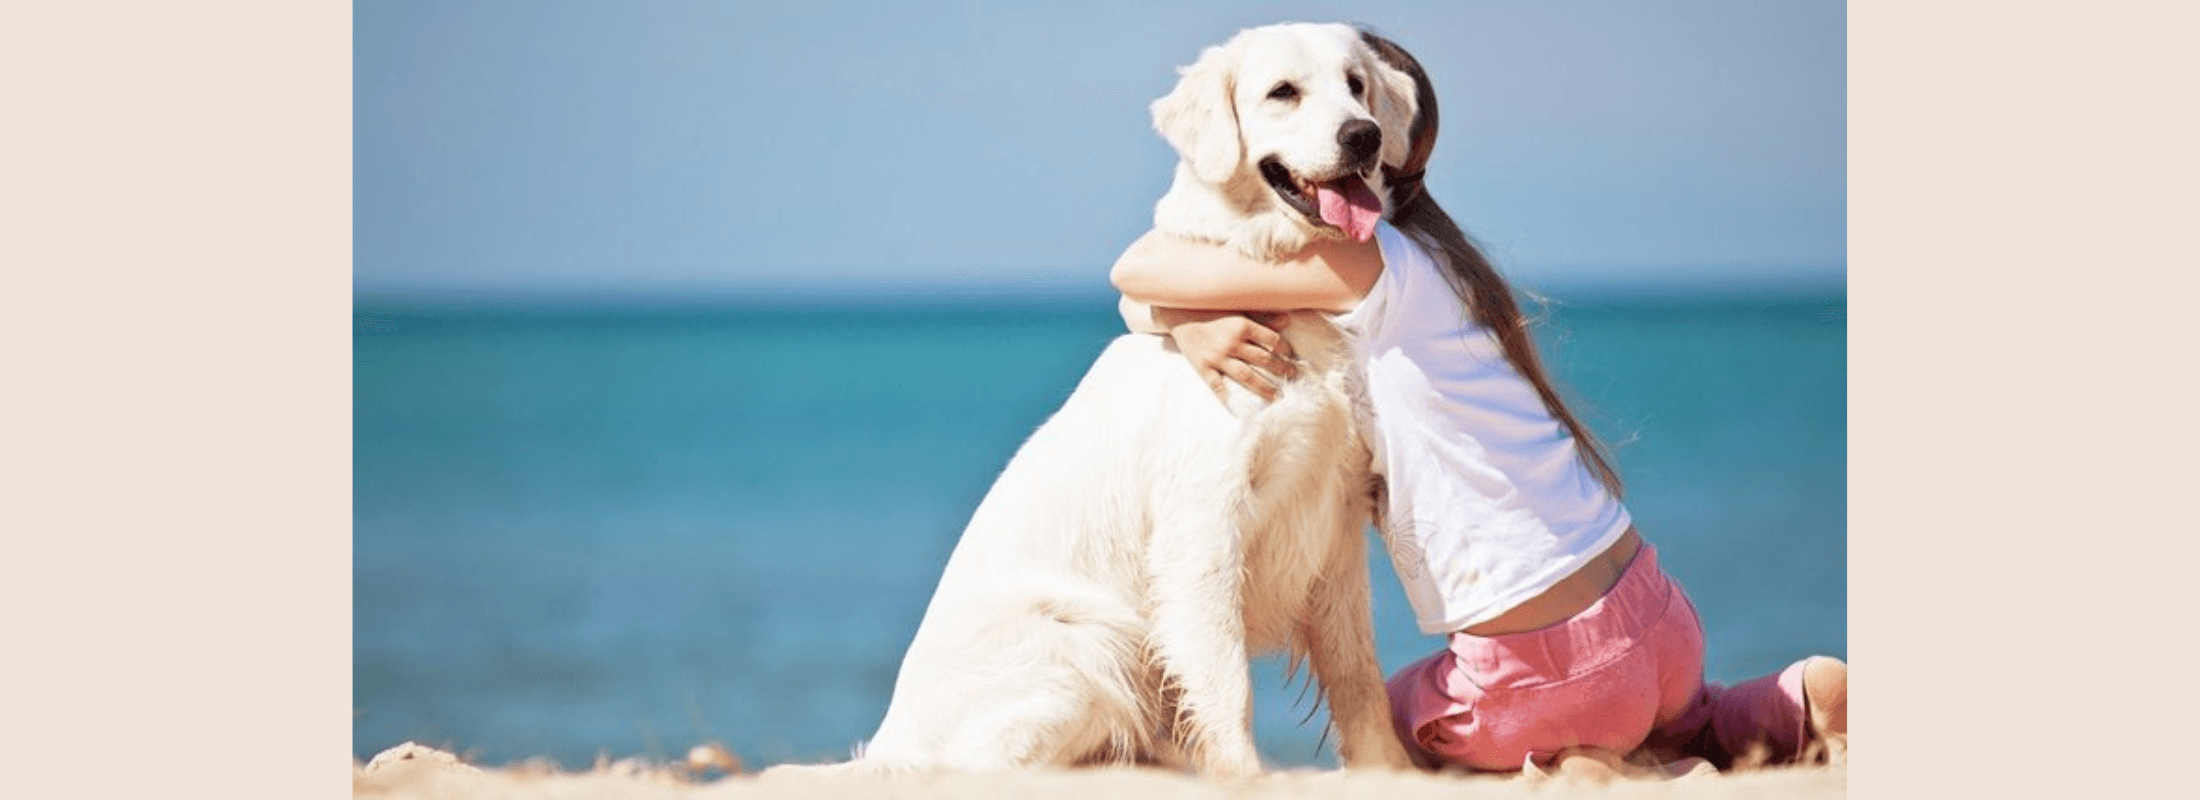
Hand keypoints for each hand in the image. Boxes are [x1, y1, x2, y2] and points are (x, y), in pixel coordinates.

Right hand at [1157, 309, 1299, 401]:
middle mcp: (1232, 342)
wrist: (1180, 315)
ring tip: (1277, 396)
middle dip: (1282, 369)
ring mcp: (1218, 357)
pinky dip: (1227, 398)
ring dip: (1264, 387)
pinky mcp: (1204, 367)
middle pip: (1263, 360)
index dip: (1285, 349)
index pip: (1271, 340)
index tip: (1291, 355)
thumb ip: (1262, 317)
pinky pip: (1218, 386)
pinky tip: (1238, 408)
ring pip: (1247, 376)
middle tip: (1294, 376)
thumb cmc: (1211, 311)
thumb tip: (1288, 320)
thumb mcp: (1237, 309)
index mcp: (1242, 326)